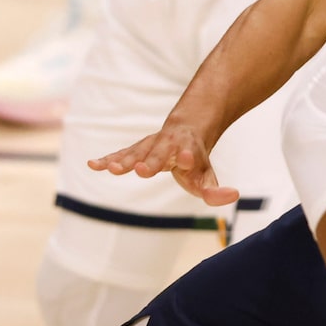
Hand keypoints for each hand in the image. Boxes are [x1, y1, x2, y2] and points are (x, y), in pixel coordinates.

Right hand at [88, 123, 237, 207]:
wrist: (184, 130)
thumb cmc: (194, 160)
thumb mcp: (207, 176)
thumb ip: (216, 190)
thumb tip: (233, 195)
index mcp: (188, 150)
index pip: (189, 154)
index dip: (187, 157)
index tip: (185, 158)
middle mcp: (167, 145)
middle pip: (158, 154)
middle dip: (150, 161)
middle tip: (142, 170)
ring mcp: (149, 146)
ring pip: (136, 152)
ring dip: (125, 160)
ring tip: (113, 170)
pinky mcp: (135, 150)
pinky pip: (120, 155)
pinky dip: (107, 160)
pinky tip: (92, 164)